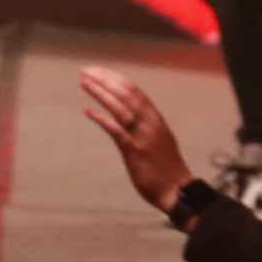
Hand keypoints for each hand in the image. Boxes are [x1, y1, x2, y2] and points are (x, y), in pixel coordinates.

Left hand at [80, 67, 193, 219]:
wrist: (176, 190)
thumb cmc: (166, 165)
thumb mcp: (159, 137)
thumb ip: (146, 123)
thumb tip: (130, 111)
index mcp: (155, 117)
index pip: (134, 90)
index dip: (115, 78)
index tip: (98, 70)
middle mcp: (149, 122)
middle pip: (125, 94)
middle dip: (105, 80)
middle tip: (86, 71)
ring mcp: (142, 136)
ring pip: (120, 108)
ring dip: (100, 93)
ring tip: (84, 82)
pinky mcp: (134, 151)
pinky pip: (116, 131)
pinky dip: (102, 118)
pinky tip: (88, 110)